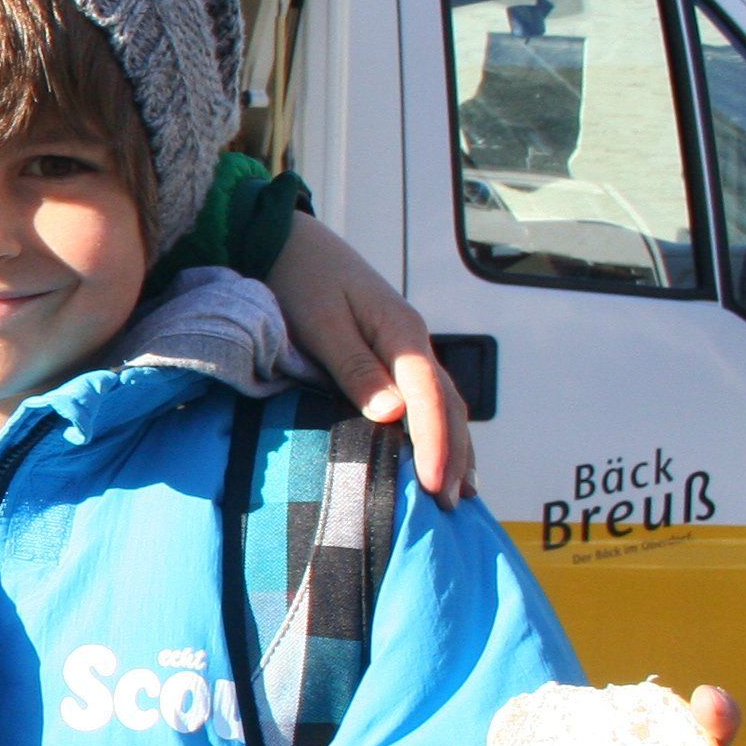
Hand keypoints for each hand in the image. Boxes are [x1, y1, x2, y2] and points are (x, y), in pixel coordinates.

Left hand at [270, 212, 470, 499]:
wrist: (286, 241)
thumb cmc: (298, 278)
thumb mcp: (320, 322)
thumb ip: (354, 366)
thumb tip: (393, 413)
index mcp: (401, 333)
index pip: (430, 398)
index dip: (435, 444)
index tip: (434, 485)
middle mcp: (411, 341)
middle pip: (448, 405)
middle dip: (454, 455)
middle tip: (450, 504)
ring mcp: (404, 347)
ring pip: (443, 403)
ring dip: (455, 446)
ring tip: (458, 493)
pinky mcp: (389, 354)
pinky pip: (425, 398)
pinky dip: (439, 429)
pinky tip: (439, 454)